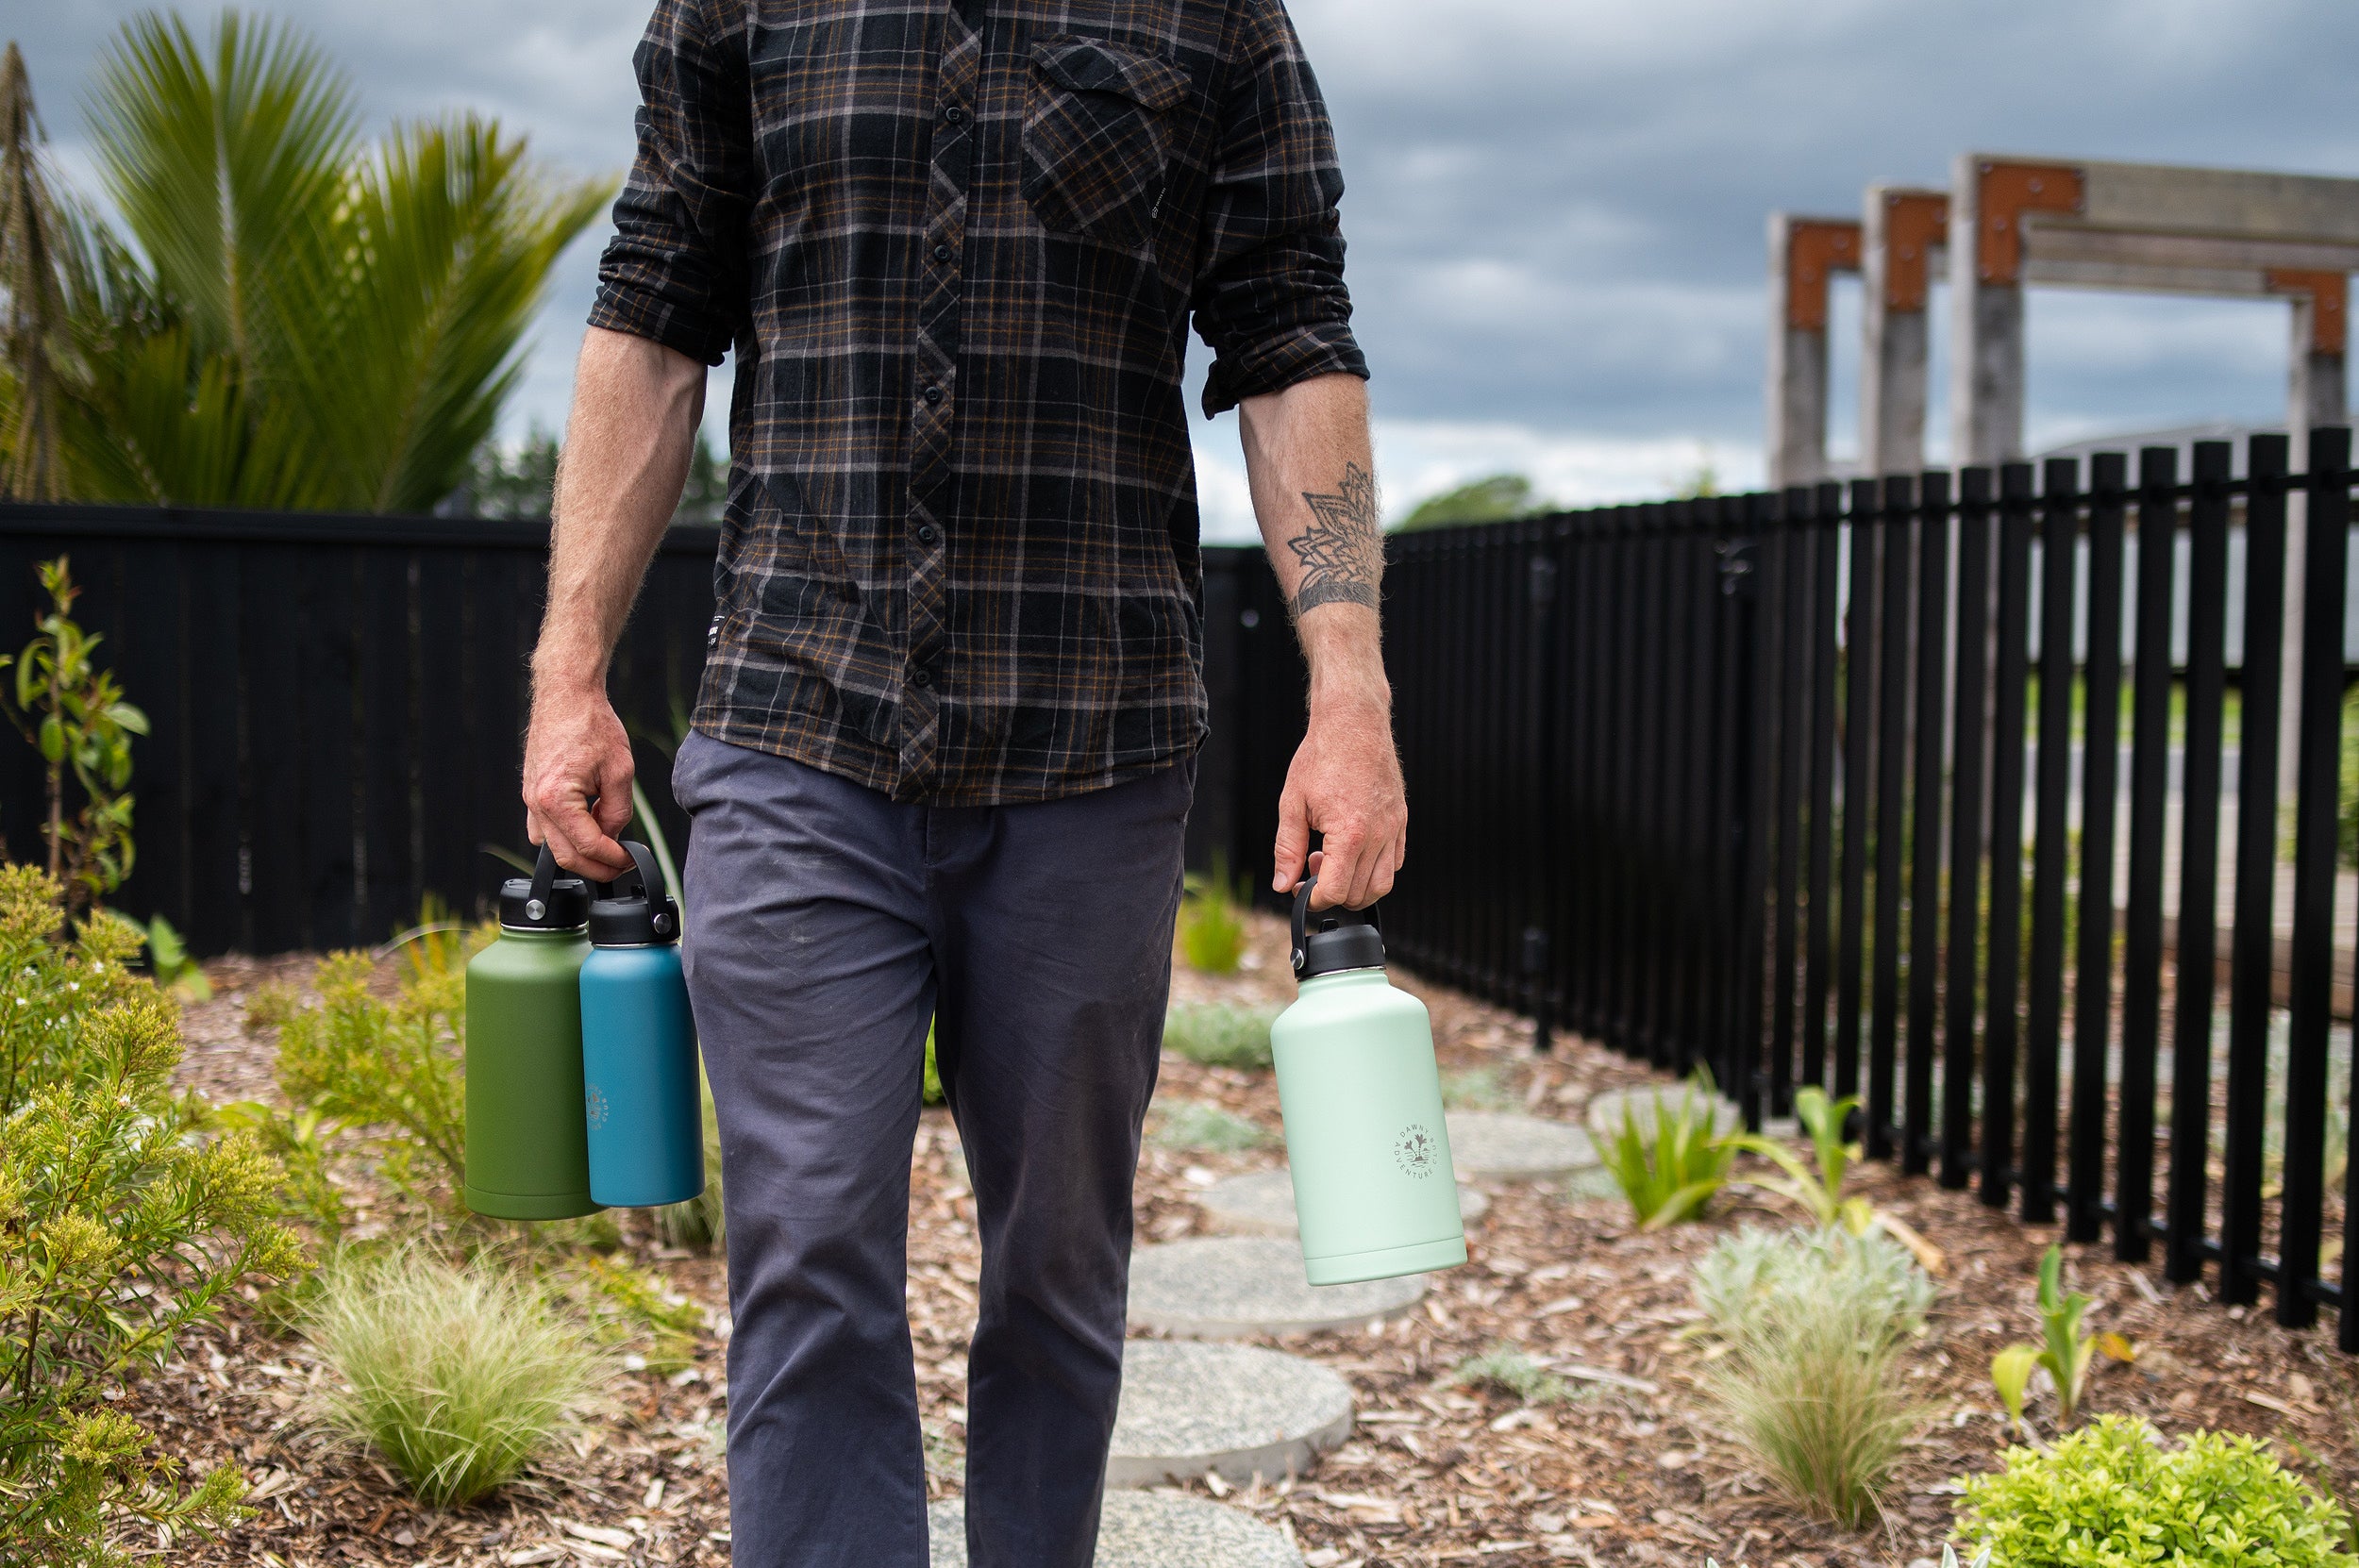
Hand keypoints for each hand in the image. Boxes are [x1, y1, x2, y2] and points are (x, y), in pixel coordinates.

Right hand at [522, 679, 636, 880]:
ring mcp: (529, 799)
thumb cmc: (591, 725)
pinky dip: (565, 837)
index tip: (630, 861)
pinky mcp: (531, 793)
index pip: (587, 846)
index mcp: (556, 799)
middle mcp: (535, 803)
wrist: (567, 696)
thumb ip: (618, 811)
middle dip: (597, 867)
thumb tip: (613, 836)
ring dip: (580, 853)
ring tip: (608, 846)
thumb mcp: (620, 771)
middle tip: (621, 865)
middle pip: (565, 856)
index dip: (613, 859)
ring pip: (552, 846)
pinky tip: (588, 827)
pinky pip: (544, 829)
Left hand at [1271, 687, 1406, 909]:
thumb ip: (1287, 849)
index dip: (1312, 898)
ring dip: (1356, 886)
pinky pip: (1394, 862)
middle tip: (1311, 867)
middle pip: (1360, 894)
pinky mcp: (1400, 821)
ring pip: (1383, 885)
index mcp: (1350, 833)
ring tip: (1331, 861)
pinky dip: (1374, 870)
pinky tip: (1352, 851)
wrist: (1353, 722)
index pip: (1335, 891)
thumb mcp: (1293, 804)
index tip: (1299, 888)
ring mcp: (1394, 828)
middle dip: (1331, 892)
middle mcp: (1378, 835)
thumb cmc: (1321, 756)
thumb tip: (1283, 884)